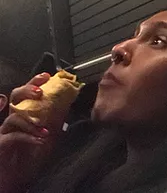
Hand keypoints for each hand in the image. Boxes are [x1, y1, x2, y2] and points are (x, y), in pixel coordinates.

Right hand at [0, 73, 54, 191]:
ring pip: (14, 117)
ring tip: (46, 129)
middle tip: (40, 93)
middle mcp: (13, 118)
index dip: (35, 82)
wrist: (21, 179)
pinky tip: (40, 139)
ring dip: (32, 121)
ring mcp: (5, 131)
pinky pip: (12, 136)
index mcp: (25, 113)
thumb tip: (68, 101)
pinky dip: (28, 136)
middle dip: (27, 90)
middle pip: (15, 96)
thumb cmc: (33, 156)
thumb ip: (56, 117)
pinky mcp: (1, 145)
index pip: (28, 92)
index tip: (47, 76)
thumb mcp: (50, 134)